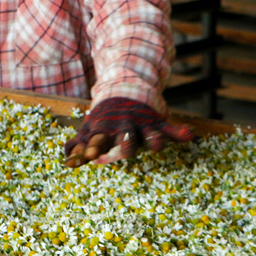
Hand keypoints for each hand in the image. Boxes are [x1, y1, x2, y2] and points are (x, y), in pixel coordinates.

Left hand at [64, 97, 193, 167]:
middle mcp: (125, 127)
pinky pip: (171, 128)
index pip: (99, 139)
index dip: (94, 147)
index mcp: (106, 130)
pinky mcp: (157, 124)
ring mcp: (142, 125)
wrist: (123, 91)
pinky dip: (179, 132)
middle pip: (126, 138)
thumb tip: (67, 163)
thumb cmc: (103, 120)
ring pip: (150, 134)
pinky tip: (189, 135)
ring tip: (157, 147)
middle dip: (125, 142)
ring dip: (153, 141)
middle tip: (124, 148)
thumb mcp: (89, 129)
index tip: (89, 155)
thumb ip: (78, 146)